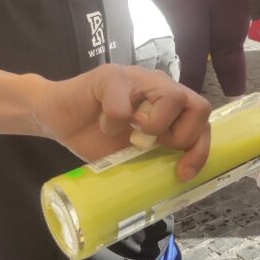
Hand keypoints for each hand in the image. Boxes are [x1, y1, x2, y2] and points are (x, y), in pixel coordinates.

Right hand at [30, 65, 212, 179]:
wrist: (57, 117)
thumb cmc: (98, 137)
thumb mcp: (134, 153)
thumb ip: (157, 156)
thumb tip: (177, 183)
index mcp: (170, 104)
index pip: (203, 120)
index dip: (199, 149)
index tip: (183, 173)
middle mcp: (161, 85)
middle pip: (198, 106)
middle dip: (181, 137)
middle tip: (152, 147)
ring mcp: (138, 77)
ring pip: (172, 97)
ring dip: (154, 126)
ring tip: (130, 134)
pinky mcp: (110, 76)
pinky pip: (124, 105)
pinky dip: (113, 123)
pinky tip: (102, 124)